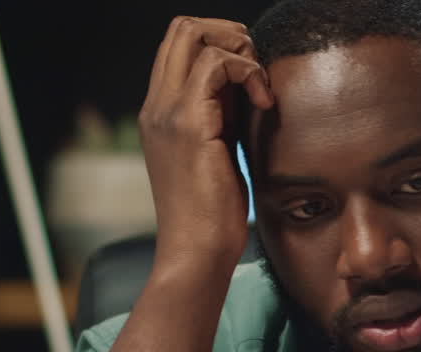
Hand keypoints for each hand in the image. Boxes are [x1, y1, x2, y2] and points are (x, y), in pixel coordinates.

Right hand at [138, 16, 273, 272]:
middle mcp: (156, 106)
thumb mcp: (219, 155)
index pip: (180, 47)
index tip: (252, 79)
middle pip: (181, 28)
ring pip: (193, 34)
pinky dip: (248, 71)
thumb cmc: (214, 217)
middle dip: (230, 35)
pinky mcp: (188, 124)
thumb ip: (223, 119)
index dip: (221, 45)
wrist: (197, 253)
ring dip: (240, 49)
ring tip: (261, 89)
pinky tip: (264, 102)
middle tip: (258, 72)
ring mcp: (167, 112)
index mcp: (161, 113)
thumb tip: (248, 91)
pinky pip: (217, 64)